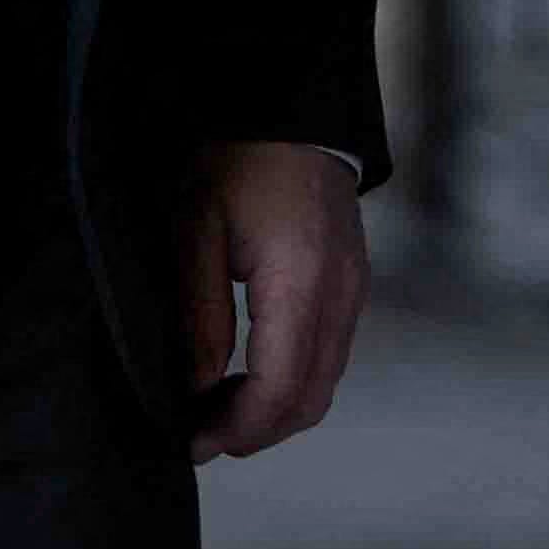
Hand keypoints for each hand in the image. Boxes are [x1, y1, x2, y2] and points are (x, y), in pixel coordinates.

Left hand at [182, 140, 366, 461]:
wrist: (292, 108)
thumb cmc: (239, 160)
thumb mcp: (196, 234)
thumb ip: (199, 318)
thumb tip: (196, 389)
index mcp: (303, 282)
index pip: (282, 390)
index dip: (238, 429)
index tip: (194, 441)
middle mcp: (342, 293)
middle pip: (310, 400)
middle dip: (257, 432)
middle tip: (202, 435)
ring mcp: (355, 288)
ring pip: (325, 383)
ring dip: (275, 410)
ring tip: (218, 407)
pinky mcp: (353, 282)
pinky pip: (331, 354)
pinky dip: (294, 381)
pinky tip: (250, 372)